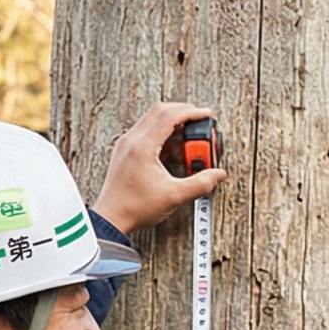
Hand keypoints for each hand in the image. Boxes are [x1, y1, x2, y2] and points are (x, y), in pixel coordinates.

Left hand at [93, 101, 230, 234]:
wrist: (111, 219)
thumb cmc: (134, 208)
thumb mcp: (174, 196)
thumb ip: (200, 183)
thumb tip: (217, 174)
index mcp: (142, 146)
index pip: (169, 116)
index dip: (191, 112)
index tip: (205, 114)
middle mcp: (132, 140)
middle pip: (160, 111)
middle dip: (183, 113)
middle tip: (199, 124)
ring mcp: (126, 144)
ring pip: (153, 120)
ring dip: (174, 126)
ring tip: (189, 144)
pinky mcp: (126, 152)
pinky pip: (147, 133)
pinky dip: (164, 135)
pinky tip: (174, 152)